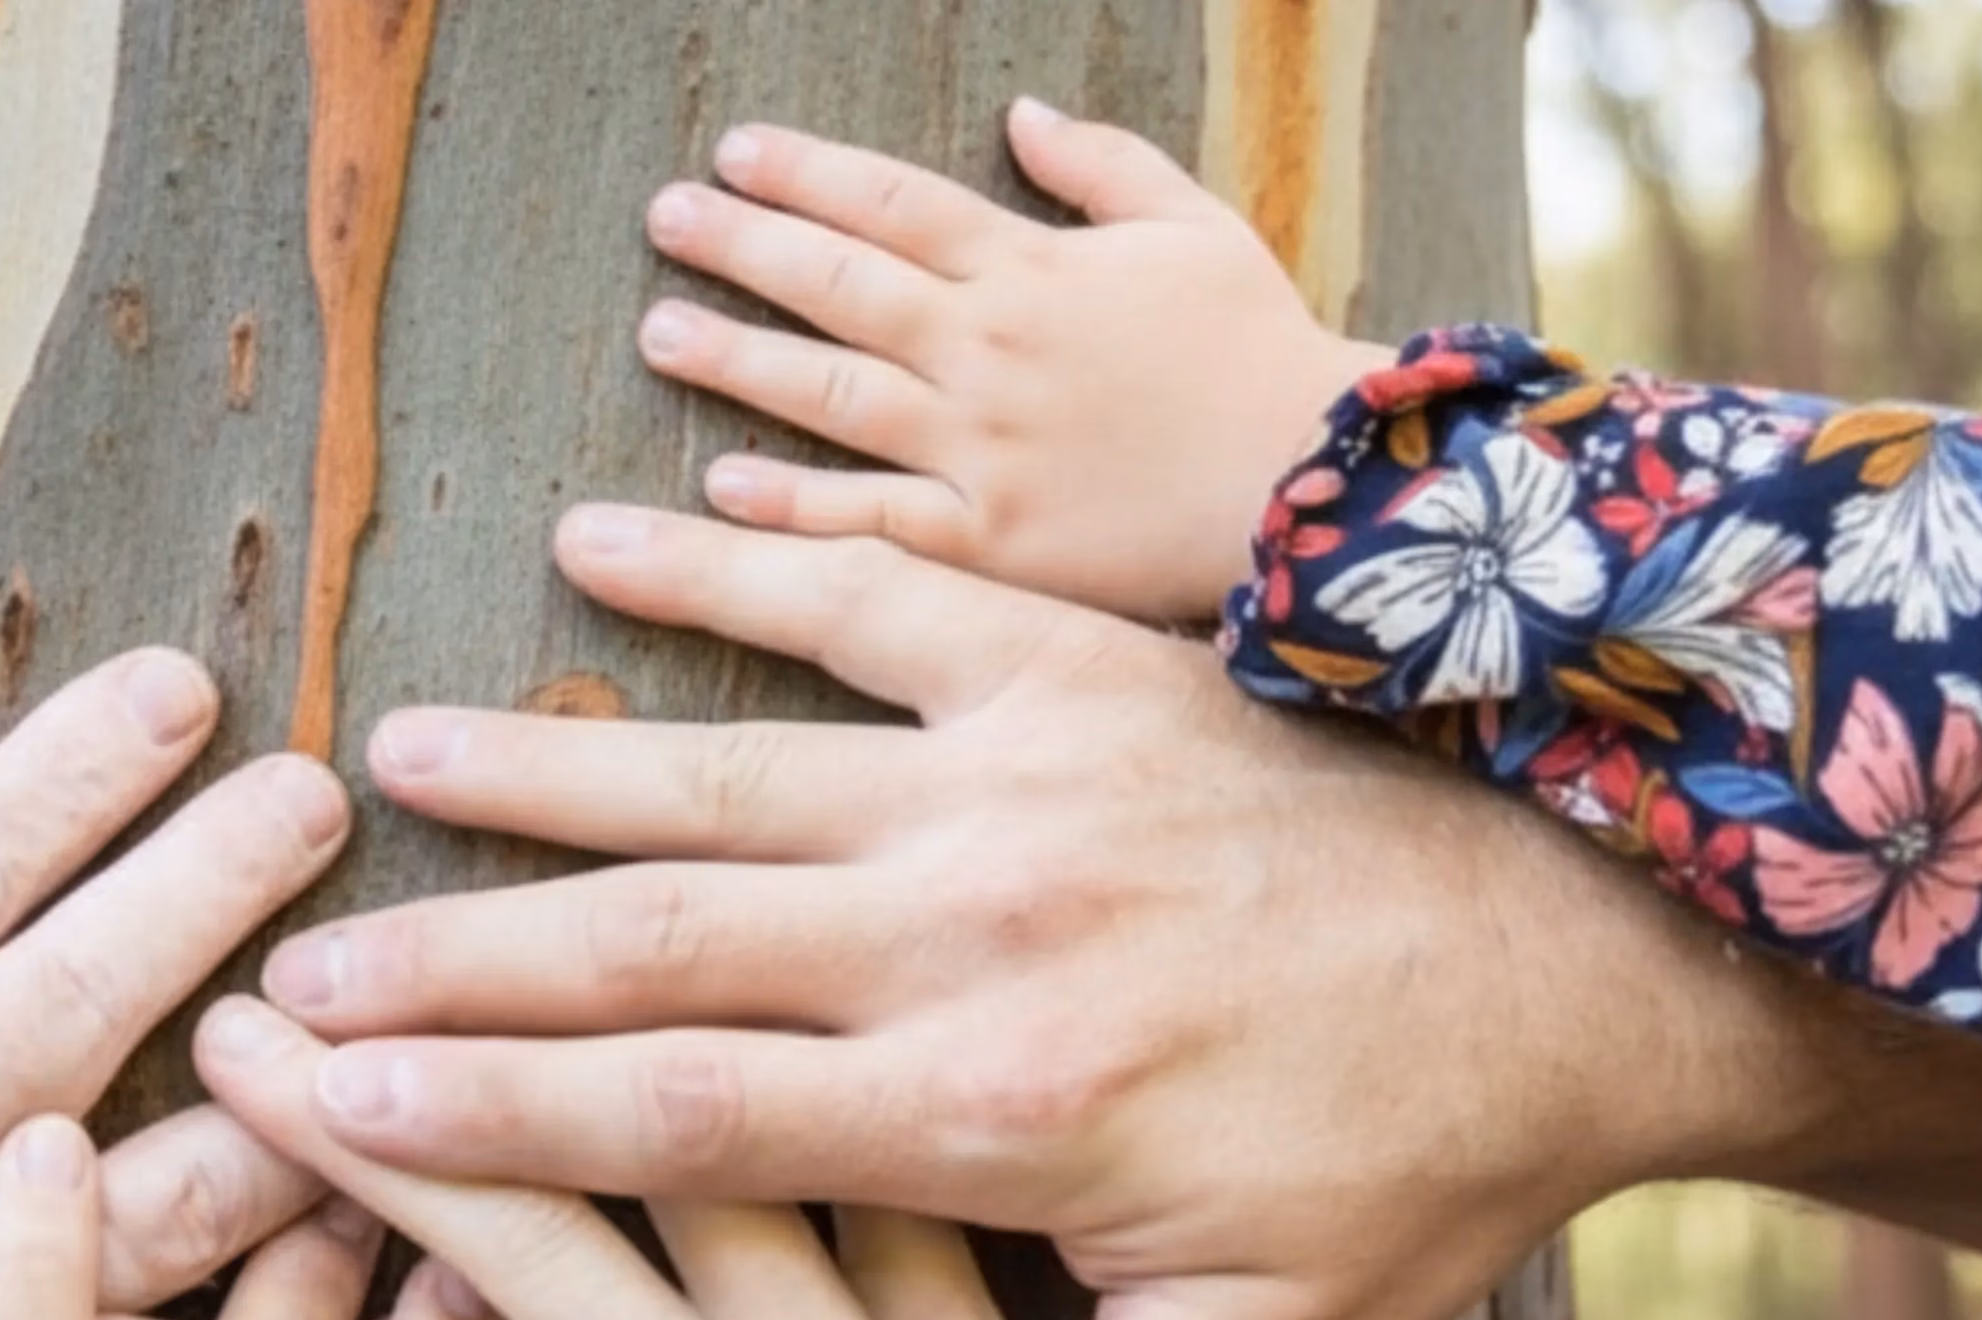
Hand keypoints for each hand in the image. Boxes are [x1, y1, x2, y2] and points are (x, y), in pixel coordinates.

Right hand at [99, 999, 1295, 1319]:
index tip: (87, 1317)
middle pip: (519, 1219)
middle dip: (362, 1106)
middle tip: (236, 1017)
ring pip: (680, 1125)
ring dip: (542, 1012)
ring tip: (424, 920)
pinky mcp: (967, 1292)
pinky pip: (856, 1121)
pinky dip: (776, 1009)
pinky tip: (700, 899)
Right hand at [258, 511, 1814, 1319]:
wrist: (1599, 938)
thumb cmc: (1419, 1161)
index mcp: (989, 1116)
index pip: (676, 1120)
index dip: (483, 1123)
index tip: (322, 1117)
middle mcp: (971, 933)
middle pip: (650, 945)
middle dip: (452, 967)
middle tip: (286, 971)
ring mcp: (1018, 782)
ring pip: (728, 774)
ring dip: (548, 771)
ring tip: (389, 769)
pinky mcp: (1077, 668)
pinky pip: (875, 602)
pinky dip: (739, 573)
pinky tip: (611, 547)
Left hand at [637, 103, 1387, 621]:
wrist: (1321, 482)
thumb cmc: (1261, 353)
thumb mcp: (1196, 228)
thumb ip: (1100, 167)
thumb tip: (1020, 115)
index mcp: (1032, 269)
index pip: (893, 203)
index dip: (807, 174)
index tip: (735, 154)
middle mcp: (989, 351)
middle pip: (840, 285)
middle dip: (743, 246)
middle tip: (667, 219)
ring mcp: (983, 449)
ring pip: (834, 394)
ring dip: (738, 360)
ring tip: (660, 332)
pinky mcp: (993, 542)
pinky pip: (874, 518)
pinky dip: (795, 504)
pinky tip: (723, 483)